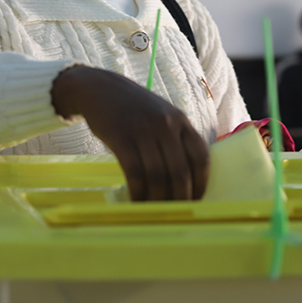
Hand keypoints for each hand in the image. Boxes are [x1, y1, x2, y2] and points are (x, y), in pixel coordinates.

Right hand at [51, 65, 208, 200]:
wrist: (100, 89)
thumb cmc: (134, 109)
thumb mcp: (162, 116)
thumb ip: (176, 140)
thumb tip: (187, 179)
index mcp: (181, 120)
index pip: (201, 157)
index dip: (201, 183)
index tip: (196, 201)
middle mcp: (166, 124)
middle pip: (180, 171)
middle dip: (179, 198)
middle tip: (174, 213)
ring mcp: (143, 130)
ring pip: (158, 176)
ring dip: (157, 200)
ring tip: (154, 212)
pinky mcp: (121, 137)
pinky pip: (134, 173)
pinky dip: (137, 192)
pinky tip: (136, 201)